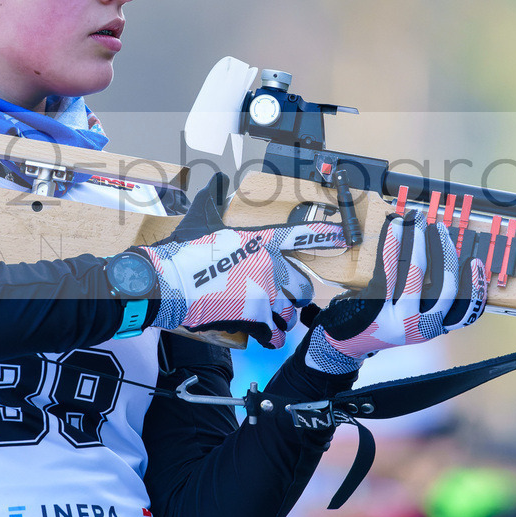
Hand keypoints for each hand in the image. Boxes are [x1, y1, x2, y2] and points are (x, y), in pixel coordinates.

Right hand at [140, 173, 347, 348]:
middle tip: (271, 296)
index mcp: (261, 240)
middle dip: (291, 294)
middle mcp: (270, 265)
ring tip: (261, 315)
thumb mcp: (202, 218)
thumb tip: (215, 180)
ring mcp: (265, 293)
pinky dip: (270, 337)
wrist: (168, 282)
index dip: (327, 235)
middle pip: (301, 285)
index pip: (302, 235)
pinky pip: (276, 334)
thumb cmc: (183, 252)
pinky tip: (262, 334)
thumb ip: (214, 198)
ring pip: (290, 312)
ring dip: (280, 317)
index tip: (347, 235)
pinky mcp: (255, 318)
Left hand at [303, 211, 487, 373]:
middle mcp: (419, 327)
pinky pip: (388, 267)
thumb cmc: (382, 323)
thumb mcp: (412, 319)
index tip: (474, 261)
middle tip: (439, 229)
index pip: (465, 312)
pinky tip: (394, 227)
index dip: (475, 286)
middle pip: (444, 288)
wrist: (346, 343)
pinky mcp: (376, 305)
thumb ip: (430, 300)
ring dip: (417, 240)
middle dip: (444, 253)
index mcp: (433, 329)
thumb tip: (444, 255)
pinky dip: (393, 243)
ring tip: (416, 221)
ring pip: (414, 272)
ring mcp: (397, 317)